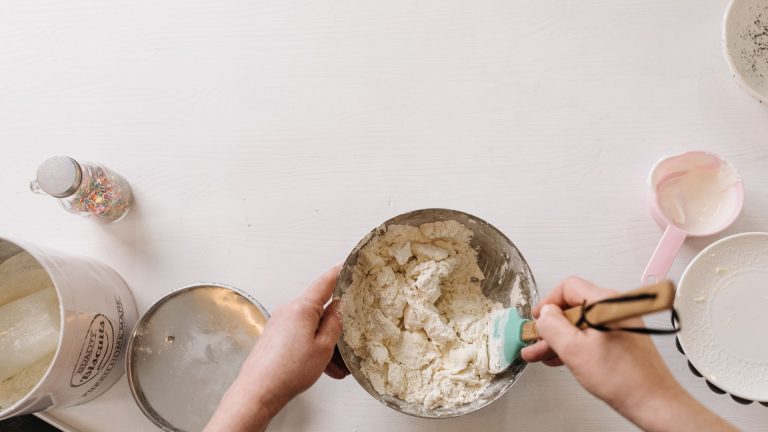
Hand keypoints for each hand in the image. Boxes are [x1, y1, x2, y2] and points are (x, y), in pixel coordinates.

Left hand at [205, 266, 347, 431]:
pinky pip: (300, 336)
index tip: (348, 265)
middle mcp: (288, 310)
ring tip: (336, 366)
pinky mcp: (275, 336)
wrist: (258, 391)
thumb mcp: (324, 347)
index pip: (325, 282)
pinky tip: (322, 367)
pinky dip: (313, 347)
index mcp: (302, 308)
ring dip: (326, 343)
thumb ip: (335, 322)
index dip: (339, 272)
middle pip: (319, 309)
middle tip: (349, 341)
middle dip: (336, 325)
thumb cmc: (288, 371)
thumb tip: (339, 306)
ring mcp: (280, 323)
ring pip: (311, 326)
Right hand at [521, 277, 735, 431]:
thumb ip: (553, 326)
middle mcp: (615, 309)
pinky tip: (559, 357)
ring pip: (580, 324)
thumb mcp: (574, 350)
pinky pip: (591, 336)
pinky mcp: (622, 340)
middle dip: (551, 325)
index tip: (538, 317)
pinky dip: (574, 345)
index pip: (569, 287)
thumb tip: (545, 314)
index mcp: (606, 303)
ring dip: (558, 338)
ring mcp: (619, 325)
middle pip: (573, 307)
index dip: (549, 302)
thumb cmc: (624, 378)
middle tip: (536, 337)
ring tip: (540, 352)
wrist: (652, 402)